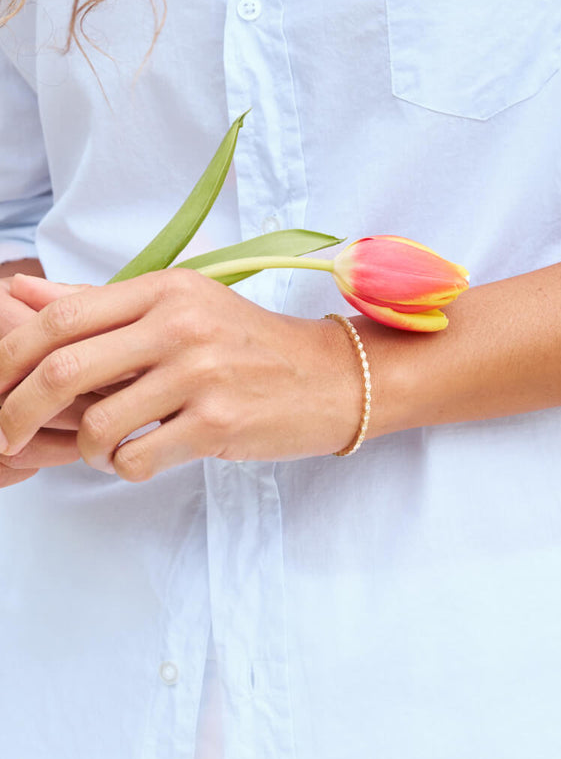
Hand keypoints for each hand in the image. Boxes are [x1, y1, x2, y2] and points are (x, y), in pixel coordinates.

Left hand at [0, 270, 360, 481]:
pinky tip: (144, 458)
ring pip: (97, 425)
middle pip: (64, 370)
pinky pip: (137, 458)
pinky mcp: (220, 423)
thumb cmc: (253, 345)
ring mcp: (202, 374)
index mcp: (166, 290)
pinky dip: (124, 468)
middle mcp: (181, 325)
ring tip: (104, 449)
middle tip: (5, 435)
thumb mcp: (184, 307)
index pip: (61, 318)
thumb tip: (24, 294)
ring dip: (84, 450)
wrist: (331, 378)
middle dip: (15, 411)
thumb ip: (103, 303)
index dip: (8, 357)